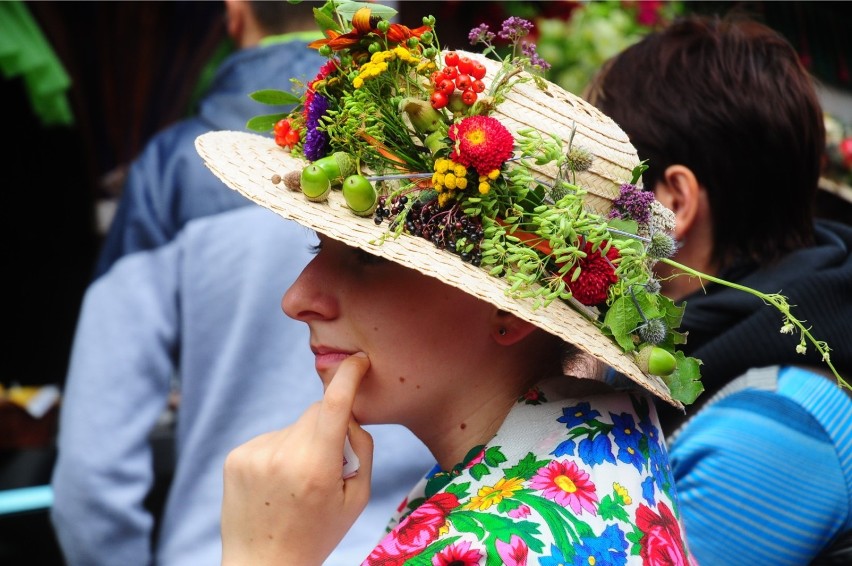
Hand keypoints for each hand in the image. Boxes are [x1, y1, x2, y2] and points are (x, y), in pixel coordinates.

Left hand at [221, 353, 373, 564]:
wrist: (262, 564)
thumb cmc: (317, 534)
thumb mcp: (357, 498)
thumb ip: (362, 450)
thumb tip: (348, 416)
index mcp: (317, 468)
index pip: (335, 404)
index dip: (349, 376)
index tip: (359, 360)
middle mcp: (282, 456)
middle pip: (316, 413)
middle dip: (329, 428)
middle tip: (328, 466)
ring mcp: (255, 455)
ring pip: (294, 427)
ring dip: (303, 443)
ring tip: (296, 483)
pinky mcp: (236, 456)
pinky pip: (272, 438)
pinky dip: (280, 452)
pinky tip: (275, 483)